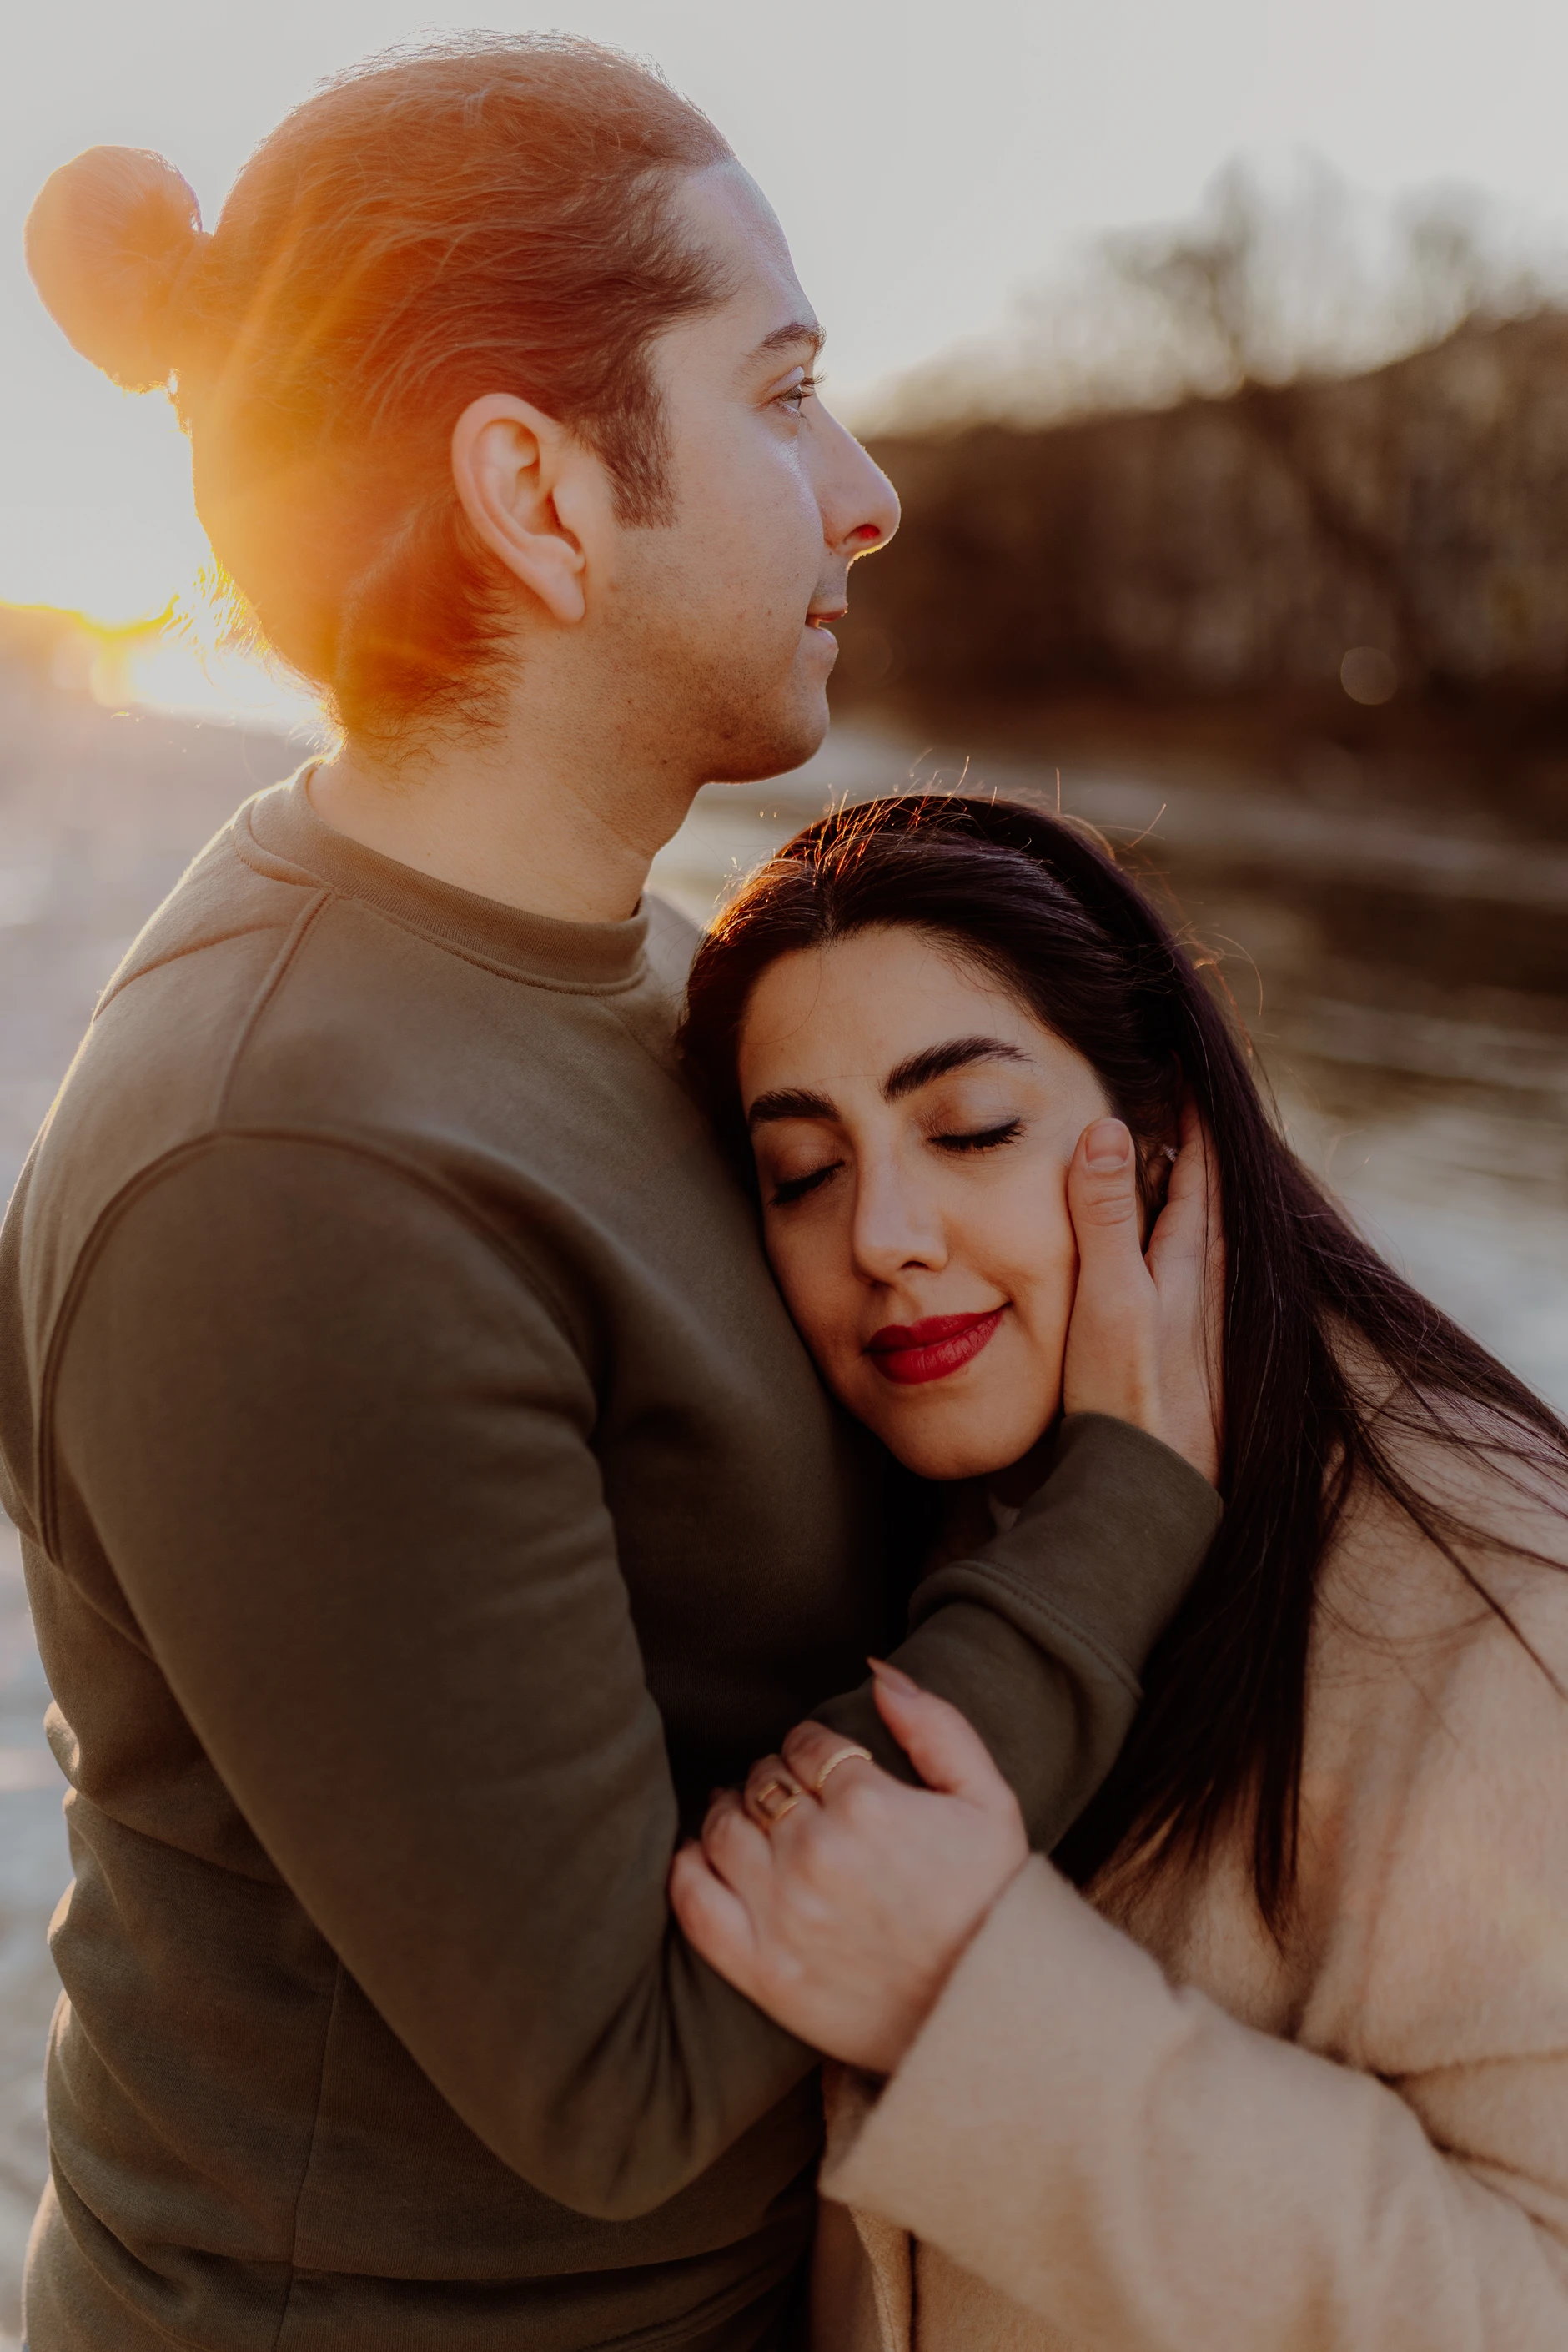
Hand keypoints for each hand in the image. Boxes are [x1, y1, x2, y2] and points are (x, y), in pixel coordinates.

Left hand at [669, 1664, 1026, 2074]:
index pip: (804, 1744)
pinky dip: (688, 1868)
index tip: (821, 1767)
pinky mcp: (762, 1969)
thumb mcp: (989, 1801)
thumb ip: (936, 1725)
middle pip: (761, 1781)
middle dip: (773, 1778)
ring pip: (723, 1828)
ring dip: (731, 1812)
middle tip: (789, 1797)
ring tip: (749, 1821)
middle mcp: (818, 1854)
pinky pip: (694, 1899)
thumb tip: (877, 1671)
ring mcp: (784, 1913)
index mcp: (870, 1805)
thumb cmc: (992, 1901)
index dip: (809, 1748)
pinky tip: (707, 1859)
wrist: (987, 2012)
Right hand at [1061, 1094, 1223, 1483]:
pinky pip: (1192, 1278)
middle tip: (1177, 1101)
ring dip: (1188, 1197)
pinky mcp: (1193, 1360)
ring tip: (1169, 1166)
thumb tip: (1110, 1128)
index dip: (1191, 1117)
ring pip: (1204, 1240)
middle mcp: (1209, 1289)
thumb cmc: (1128, 1397)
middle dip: (1195, 1148)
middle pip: (1210, 1199)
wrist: (1150, 1493)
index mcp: (1192, 1262)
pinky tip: (1163, 1264)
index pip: (1201, 1168)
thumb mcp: (1108, 1296)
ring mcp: (1205, 1326)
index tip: (1181, 1068)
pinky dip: (1177, 1246)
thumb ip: (1106, 1217)